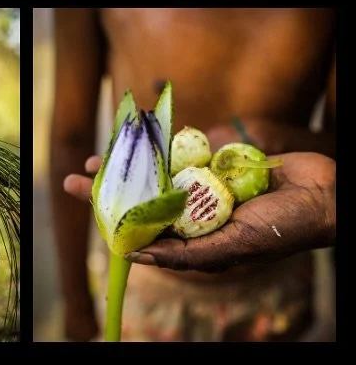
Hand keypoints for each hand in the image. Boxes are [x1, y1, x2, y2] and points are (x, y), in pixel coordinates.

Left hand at [63, 150, 334, 270]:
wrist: (321, 193)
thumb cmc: (283, 228)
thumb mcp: (232, 247)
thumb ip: (188, 253)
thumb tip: (138, 255)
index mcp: (197, 238)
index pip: (145, 229)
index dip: (114, 216)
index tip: (84, 203)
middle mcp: (195, 211)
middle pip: (141, 199)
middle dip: (108, 189)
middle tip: (72, 179)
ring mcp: (203, 183)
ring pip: (153, 173)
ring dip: (124, 165)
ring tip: (92, 160)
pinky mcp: (213, 159)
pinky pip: (178, 150)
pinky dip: (155, 144)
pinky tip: (134, 138)